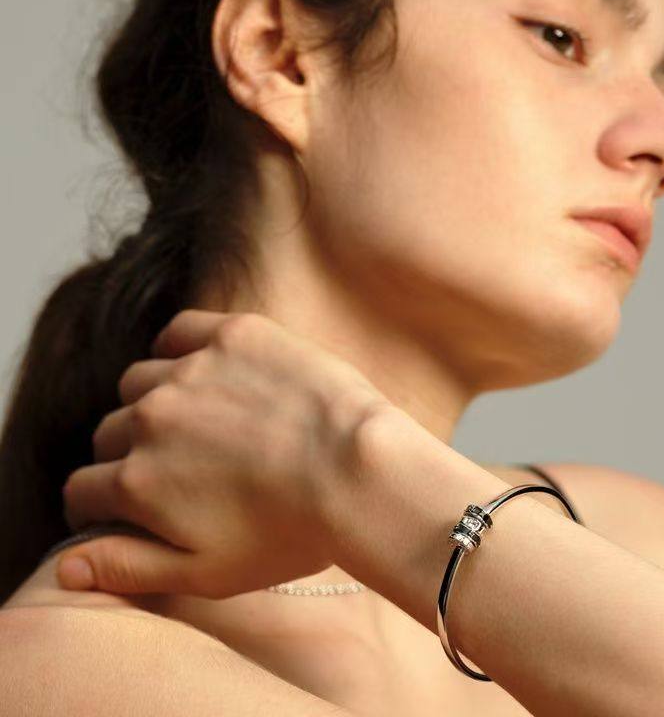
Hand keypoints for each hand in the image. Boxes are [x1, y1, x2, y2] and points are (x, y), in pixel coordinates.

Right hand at [58, 309, 389, 598]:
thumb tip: (61, 566)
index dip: (102, 505)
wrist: (360, 472)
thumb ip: (125, 567)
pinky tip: (200, 367)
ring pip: (139, 383)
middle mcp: (151, 420)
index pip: (84, 490)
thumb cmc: (291, 533)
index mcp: (137, 482)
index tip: (127, 507)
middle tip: (180, 467)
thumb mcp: (205, 573)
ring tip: (198, 420)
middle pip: (111, 434)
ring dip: (154, 402)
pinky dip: (179, 350)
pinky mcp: (233, 336)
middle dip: (131, 455)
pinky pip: (179, 332)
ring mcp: (190, 371)